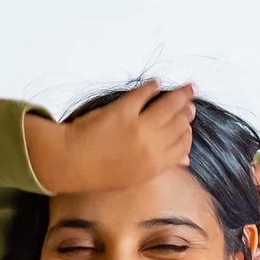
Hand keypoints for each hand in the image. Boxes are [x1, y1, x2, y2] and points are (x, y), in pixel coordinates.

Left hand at [24, 80, 194, 194]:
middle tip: (189, 103)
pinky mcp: (123, 111)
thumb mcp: (135, 176)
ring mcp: (138, 127)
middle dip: (187, 111)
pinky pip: (144, 94)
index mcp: (155, 164)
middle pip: (179, 123)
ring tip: (187, 88)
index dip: (187, 132)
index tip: (187, 125)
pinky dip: (152, 86)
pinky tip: (156, 83)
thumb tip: (185, 160)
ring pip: (169, 105)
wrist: (71, 162)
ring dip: (181, 94)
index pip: (183, 144)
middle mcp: (151, 145)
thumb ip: (161, 166)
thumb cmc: (101, 172)